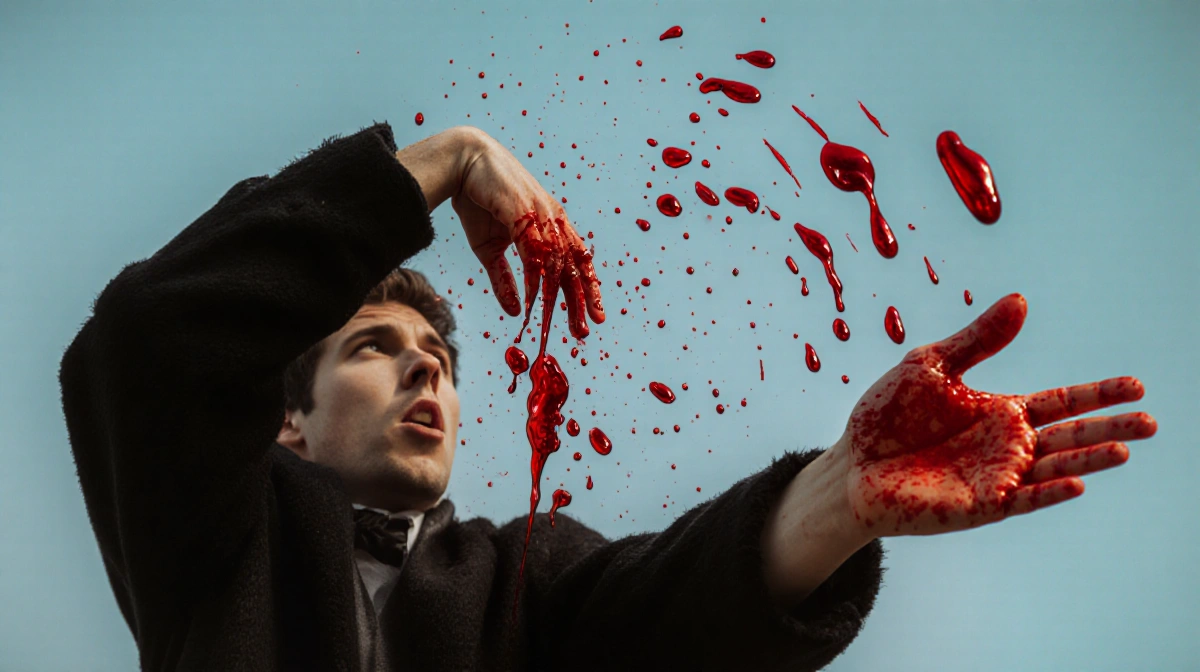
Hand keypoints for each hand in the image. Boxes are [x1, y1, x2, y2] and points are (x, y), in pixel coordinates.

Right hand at [452, 128, 604, 338]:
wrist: (462, 162)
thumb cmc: (478, 202)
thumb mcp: (490, 249)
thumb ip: (505, 279)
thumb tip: (516, 312)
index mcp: (552, 225)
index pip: (577, 261)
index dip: (587, 289)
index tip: (593, 316)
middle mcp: (553, 219)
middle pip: (574, 266)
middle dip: (581, 300)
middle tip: (586, 329)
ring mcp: (540, 214)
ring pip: (559, 262)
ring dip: (563, 295)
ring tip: (567, 322)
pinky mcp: (522, 211)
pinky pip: (534, 251)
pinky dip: (535, 278)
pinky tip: (534, 300)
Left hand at [840, 293, 1156, 537]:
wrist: (852, 464)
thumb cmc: (886, 416)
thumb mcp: (931, 366)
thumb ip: (978, 339)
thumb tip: (1021, 300)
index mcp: (1000, 411)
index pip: (1062, 401)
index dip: (1098, 394)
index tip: (1136, 386)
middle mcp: (1008, 445)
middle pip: (1071, 434)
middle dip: (1110, 426)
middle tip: (1152, 421)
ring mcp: (998, 477)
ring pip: (1056, 467)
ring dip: (1090, 459)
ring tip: (1126, 448)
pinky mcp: (981, 506)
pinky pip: (1023, 498)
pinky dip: (1049, 491)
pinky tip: (1076, 481)